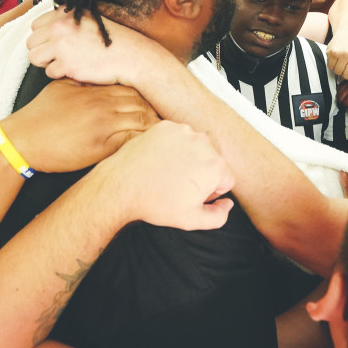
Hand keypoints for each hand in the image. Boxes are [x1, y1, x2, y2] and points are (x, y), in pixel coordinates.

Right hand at [1, 80, 158, 172]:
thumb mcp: (61, 89)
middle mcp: (102, 104)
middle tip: (166, 121)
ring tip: (165, 136)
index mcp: (94, 89)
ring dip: (154, 128)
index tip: (154, 104)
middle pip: (141, 103)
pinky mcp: (102, 145)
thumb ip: (81, 82)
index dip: (145, 96)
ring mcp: (104, 124)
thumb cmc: (39, 116)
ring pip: (141, 121)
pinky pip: (133, 141)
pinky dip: (145, 143)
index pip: (130, 88)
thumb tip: (93, 78)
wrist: (23, 140)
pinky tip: (152, 148)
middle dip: (154, 112)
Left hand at [26, 7, 165, 86]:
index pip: (35, 26)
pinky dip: (60, 75)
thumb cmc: (111, 40)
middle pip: (31, 42)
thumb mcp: (88, 20)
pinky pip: (49, 72)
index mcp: (64, 13)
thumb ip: (66, 21)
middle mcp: (60, 26)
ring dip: (47, 64)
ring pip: (34, 58)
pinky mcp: (66, 64)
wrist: (130, 56)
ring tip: (64, 63)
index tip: (56, 44)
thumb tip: (43, 30)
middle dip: (42, 51)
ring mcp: (62, 45)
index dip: (44, 38)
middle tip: (59, 56)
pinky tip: (75, 70)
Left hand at [101, 120, 234, 229]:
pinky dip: (172, 148)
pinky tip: (159, 162)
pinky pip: (178, 137)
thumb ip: (219, 216)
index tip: (193, 195)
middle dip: (202, 174)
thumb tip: (227, 203)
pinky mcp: (165, 126)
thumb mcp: (192, 220)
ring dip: (188, 159)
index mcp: (215, 166)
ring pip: (196, 147)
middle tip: (179, 186)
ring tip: (168, 174)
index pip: (226, 180)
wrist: (121, 186)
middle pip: (213, 161)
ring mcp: (183, 132)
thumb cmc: (155, 203)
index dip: (211, 192)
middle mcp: (203, 143)